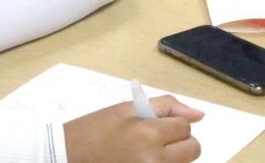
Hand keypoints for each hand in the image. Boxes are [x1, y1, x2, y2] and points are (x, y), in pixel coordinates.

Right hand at [63, 95, 203, 162]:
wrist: (66, 156)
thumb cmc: (93, 130)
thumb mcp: (126, 109)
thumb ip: (165, 107)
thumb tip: (198, 115)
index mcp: (148, 133)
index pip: (185, 128)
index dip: (173, 124)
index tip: (155, 125)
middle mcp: (154, 160)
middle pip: (192, 150)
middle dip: (179, 142)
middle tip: (155, 140)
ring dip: (172, 158)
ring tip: (145, 153)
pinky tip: (142, 161)